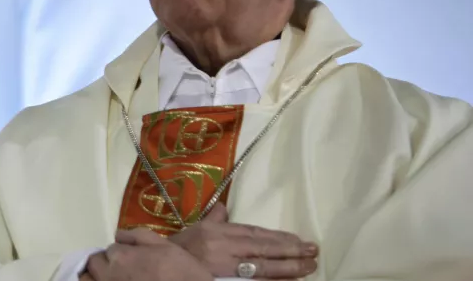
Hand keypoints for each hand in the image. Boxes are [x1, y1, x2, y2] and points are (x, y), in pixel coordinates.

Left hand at [81, 227, 212, 280]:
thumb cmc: (183, 273)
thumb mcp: (165, 246)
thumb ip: (138, 237)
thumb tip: (118, 235)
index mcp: (121, 257)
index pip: (110, 250)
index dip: (120, 253)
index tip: (130, 259)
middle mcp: (109, 276)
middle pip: (94, 264)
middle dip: (104, 264)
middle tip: (120, 269)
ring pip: (87, 280)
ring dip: (94, 277)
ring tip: (109, 277)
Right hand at [168, 204, 318, 278]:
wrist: (161, 269)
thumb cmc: (180, 250)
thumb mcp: (196, 229)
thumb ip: (213, 218)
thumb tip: (222, 205)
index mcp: (217, 231)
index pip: (254, 232)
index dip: (278, 236)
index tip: (298, 239)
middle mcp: (223, 246)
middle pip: (263, 249)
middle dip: (290, 250)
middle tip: (313, 251)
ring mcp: (225, 267)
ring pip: (263, 267)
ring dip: (289, 267)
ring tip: (309, 266)